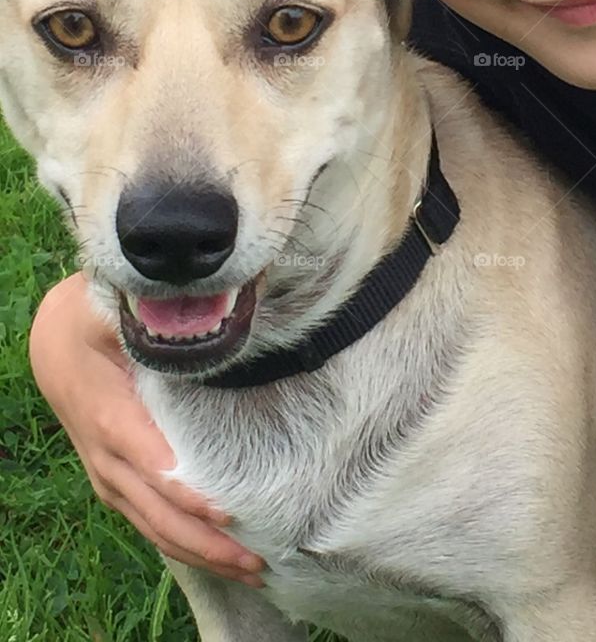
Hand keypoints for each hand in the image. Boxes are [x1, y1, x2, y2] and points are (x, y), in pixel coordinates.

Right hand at [29, 272, 266, 587]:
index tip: (226, 511)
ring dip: (201, 552)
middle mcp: (109, 458)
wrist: (53, 344)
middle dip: (207, 541)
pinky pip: (149, 523)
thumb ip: (151, 319)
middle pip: (158, 512)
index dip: (187, 494)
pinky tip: (219, 557)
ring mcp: (110, 477)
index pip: (153, 465)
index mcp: (111, 417)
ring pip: (154, 527)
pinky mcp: (116, 483)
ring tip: (253, 568)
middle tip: (257, 559)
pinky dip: (184, 545)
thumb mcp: (113, 312)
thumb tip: (196, 321)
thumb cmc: (91, 323)